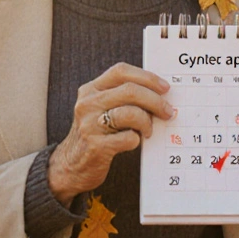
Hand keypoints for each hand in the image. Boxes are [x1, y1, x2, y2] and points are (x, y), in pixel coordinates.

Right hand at [47, 63, 173, 205]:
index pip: (121, 71)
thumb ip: (120, 98)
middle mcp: (88, 103)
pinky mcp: (96, 146)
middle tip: (167, 112)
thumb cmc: (95, 135)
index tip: (164, 88)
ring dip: (147, 122)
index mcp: (90, 90)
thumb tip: (159, 94)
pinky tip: (134, 141)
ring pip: (131, 113)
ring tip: (148, 130)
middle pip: (130, 90)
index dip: (147, 77)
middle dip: (155, 100)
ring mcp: (90, 124)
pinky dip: (137, 139)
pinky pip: (128, 138)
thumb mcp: (99, 109)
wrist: (71, 166)